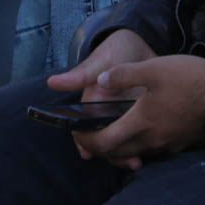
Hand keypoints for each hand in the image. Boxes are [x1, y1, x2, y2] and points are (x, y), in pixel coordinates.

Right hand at [46, 29, 158, 168]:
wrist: (143, 42)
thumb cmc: (117, 48)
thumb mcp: (100, 59)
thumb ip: (81, 74)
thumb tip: (52, 82)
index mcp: (93, 102)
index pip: (84, 128)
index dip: (84, 142)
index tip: (88, 153)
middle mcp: (107, 112)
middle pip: (104, 139)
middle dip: (110, 153)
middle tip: (126, 162)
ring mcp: (125, 115)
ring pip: (121, 141)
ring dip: (126, 154)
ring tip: (136, 162)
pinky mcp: (143, 113)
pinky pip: (139, 133)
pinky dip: (143, 143)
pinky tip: (152, 151)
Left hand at [70, 55, 204, 164]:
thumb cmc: (189, 79)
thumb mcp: (154, 68)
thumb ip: (124, 75)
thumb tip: (101, 80)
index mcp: (140, 123)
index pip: (103, 143)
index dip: (86, 140)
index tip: (77, 131)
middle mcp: (151, 140)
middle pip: (117, 153)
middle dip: (100, 146)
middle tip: (91, 131)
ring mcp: (167, 144)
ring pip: (135, 152)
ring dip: (120, 146)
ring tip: (114, 128)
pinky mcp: (180, 143)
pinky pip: (152, 149)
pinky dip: (140, 143)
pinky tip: (143, 127)